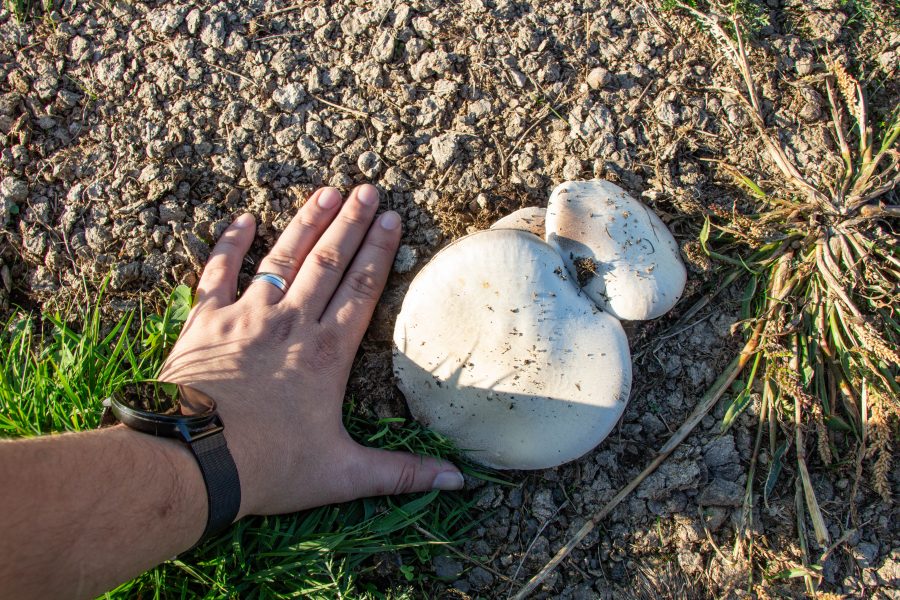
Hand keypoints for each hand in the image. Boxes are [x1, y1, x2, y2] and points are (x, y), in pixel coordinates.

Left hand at [159, 185, 462, 518]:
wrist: (194, 462)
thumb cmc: (270, 468)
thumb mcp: (344, 475)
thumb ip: (402, 472)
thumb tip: (460, 481)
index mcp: (327, 353)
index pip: (362, 289)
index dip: (380, 251)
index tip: (393, 218)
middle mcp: (292, 324)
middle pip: (329, 262)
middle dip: (351, 224)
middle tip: (367, 189)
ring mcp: (247, 316)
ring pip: (283, 258)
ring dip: (305, 223)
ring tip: (326, 192)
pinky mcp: (206, 321)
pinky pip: (219, 271)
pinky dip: (230, 243)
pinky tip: (243, 218)